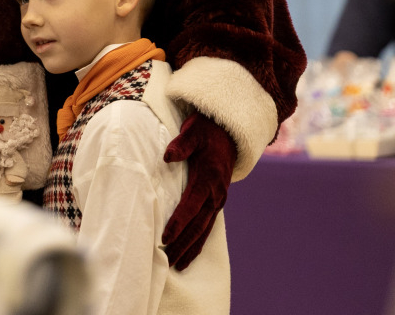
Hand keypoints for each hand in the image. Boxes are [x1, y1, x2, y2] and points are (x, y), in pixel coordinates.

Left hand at [162, 113, 236, 269]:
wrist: (229, 131)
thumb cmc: (206, 130)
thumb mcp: (193, 131)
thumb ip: (182, 144)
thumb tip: (168, 156)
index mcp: (208, 178)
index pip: (190, 206)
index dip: (178, 223)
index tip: (165, 238)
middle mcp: (216, 194)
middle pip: (197, 224)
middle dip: (182, 244)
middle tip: (165, 261)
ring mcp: (219, 199)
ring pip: (204, 230)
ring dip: (190, 248)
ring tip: (176, 265)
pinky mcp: (217, 202)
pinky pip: (208, 226)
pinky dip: (199, 242)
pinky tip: (189, 255)